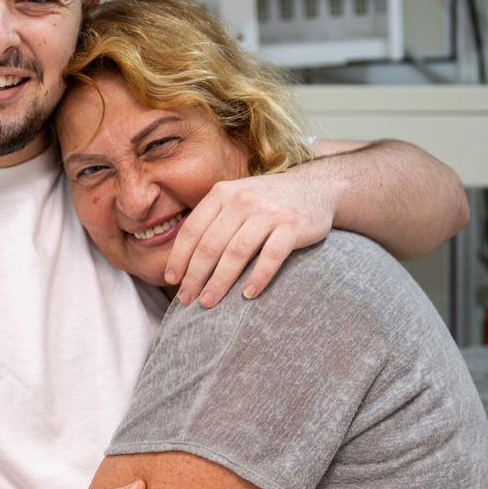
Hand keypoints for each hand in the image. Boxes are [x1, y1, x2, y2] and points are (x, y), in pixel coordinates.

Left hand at [165, 170, 336, 307]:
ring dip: (220, 281)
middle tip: (186, 299)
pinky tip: (247, 295)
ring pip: (237, 252)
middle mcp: (242, 200)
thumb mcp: (236, 198)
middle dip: (195, 276)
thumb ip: (212, 219)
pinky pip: (271, 256)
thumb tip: (182, 258)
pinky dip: (258, 277)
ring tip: (209, 302)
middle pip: (210, 245)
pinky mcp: (292, 226)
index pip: (192, 230)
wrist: (315, 187)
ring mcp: (268, 212)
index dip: (179, 257)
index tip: (172, 280)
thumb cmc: (267, 201)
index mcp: (222, 193)